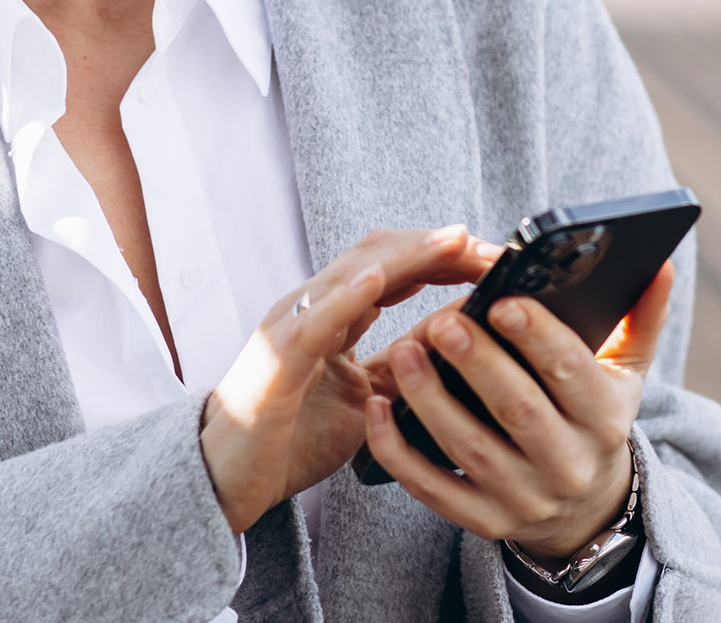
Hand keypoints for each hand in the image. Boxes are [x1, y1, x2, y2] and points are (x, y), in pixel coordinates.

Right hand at [200, 225, 500, 533]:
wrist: (228, 478)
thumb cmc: (293, 436)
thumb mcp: (370, 397)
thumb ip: (408, 364)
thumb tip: (468, 339)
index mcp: (334, 316)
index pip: (395, 269)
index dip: (443, 258)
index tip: (492, 258)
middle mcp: (312, 309)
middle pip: (379, 256)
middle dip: (436, 248)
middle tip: (486, 245)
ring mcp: (291, 326)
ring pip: (352, 274)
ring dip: (407, 255)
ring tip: (452, 243)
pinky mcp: (276, 358)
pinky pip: (313, 321)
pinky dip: (346, 296)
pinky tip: (379, 280)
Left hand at [362, 261, 674, 560]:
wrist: (585, 511)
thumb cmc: (595, 417)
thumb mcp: (626, 373)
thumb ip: (641, 317)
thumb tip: (662, 261)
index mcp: (606, 420)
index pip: (573, 374)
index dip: (538, 337)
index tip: (502, 299)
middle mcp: (568, 465)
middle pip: (519, 412)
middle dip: (479, 365)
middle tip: (443, 322)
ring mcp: (523, 499)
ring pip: (470, 449)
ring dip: (431, 400)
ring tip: (402, 351)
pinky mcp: (484, 522)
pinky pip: (433, 490)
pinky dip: (399, 452)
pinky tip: (376, 409)